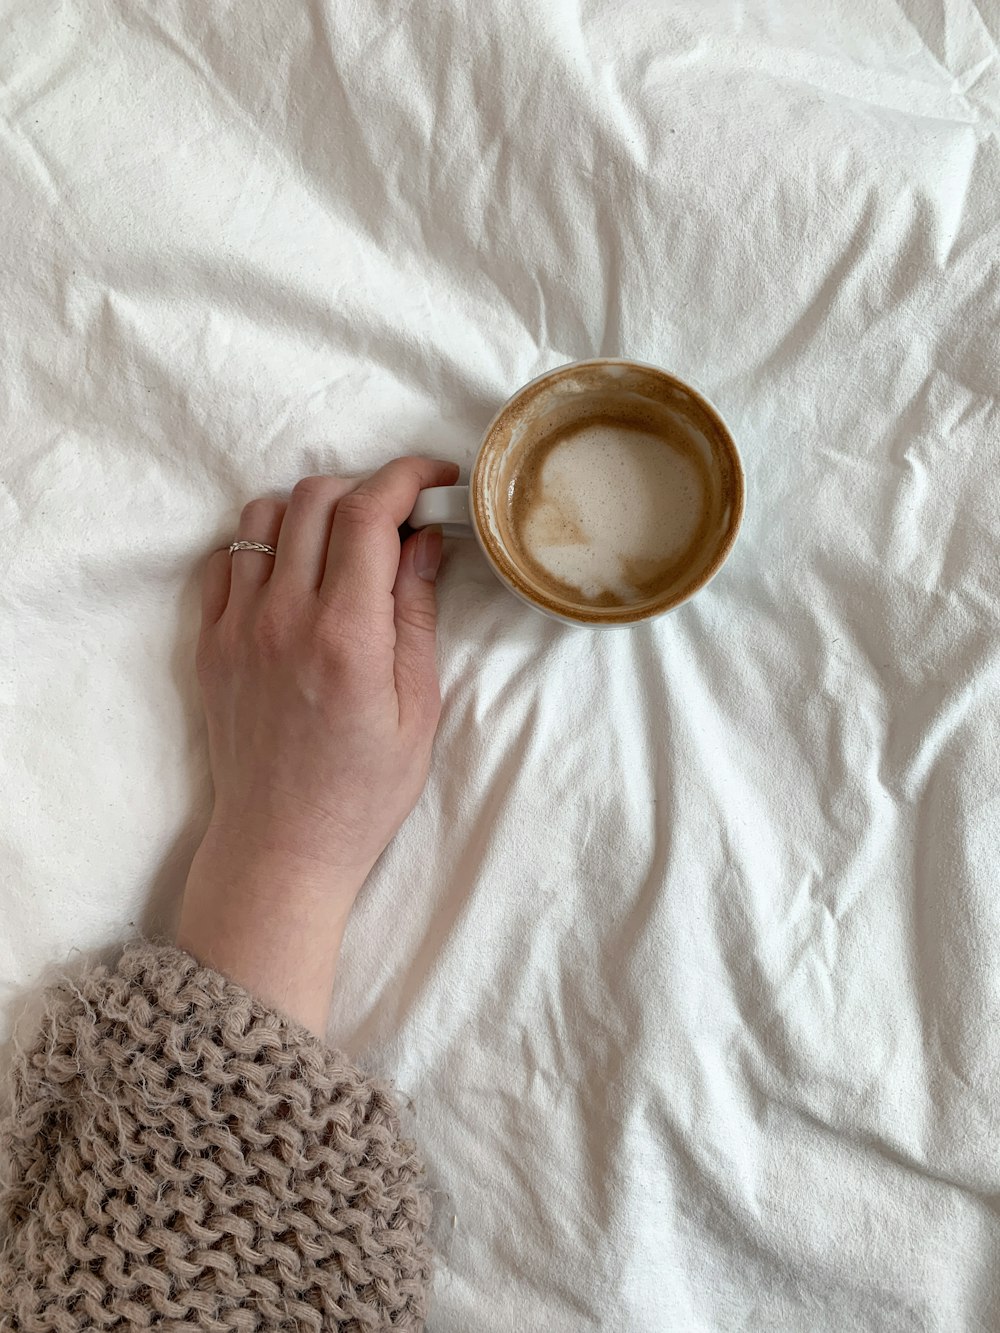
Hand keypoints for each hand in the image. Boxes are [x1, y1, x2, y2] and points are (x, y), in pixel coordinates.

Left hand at [177, 457, 458, 1032]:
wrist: (280, 846)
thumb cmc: (362, 791)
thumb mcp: (418, 710)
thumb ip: (417, 616)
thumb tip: (424, 542)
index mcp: (347, 636)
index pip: (369, 512)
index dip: (408, 476)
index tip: (436, 479)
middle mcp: (284, 619)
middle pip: (316, 498)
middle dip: (366, 489)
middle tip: (398, 520)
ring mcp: (237, 628)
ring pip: (263, 516)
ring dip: (311, 511)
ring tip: (343, 544)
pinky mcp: (209, 643)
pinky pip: (225, 559)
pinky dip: (262, 545)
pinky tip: (293, 574)